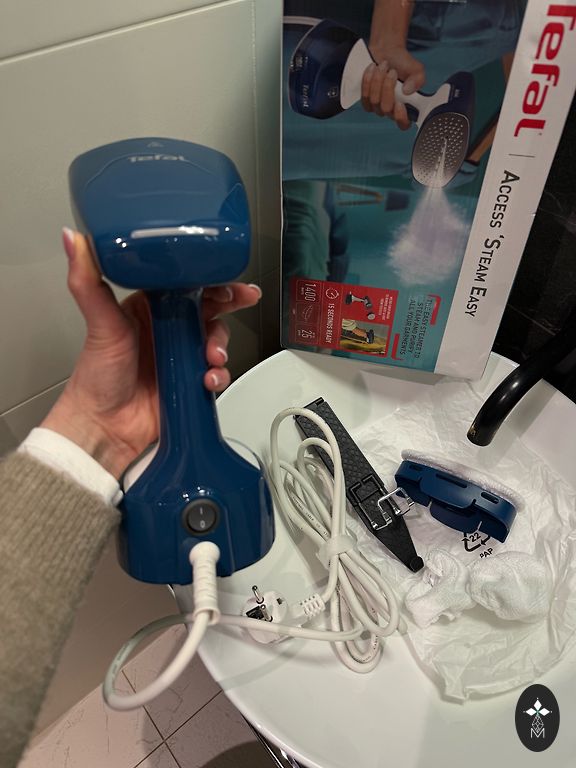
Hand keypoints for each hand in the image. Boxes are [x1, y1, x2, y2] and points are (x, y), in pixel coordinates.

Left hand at [41, 229, 261, 478]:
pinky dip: (219, 375)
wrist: (104, 426)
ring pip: (217, 340)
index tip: (226, 274)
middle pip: (209, 308)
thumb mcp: (98, 323)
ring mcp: (181, 356)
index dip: (210, 276)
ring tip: (213, 355)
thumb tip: (73, 241)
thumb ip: (87, 281)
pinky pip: (217, 372)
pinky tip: (208, 379)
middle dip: (230, 304)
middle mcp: (168, 329)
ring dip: (222, 344)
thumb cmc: (96, 377)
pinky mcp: (191, 381)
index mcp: (149, 308)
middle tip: (242, 299)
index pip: (186, 283)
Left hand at [361, 48, 424, 129]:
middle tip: (392, 71)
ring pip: (374, 101)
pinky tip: (372, 69)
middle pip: (386, 109)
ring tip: (384, 65)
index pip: (403, 124)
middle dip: (388, 88)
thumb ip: (418, 79)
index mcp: (406, 108)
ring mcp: (377, 107)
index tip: (400, 103)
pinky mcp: (366, 100)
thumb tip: (407, 90)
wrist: (387, 52)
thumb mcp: (416, 69)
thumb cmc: (402, 63)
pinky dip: (368, 81)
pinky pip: (365, 96)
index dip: (401, 118)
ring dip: (378, 80)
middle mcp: (391, 111)